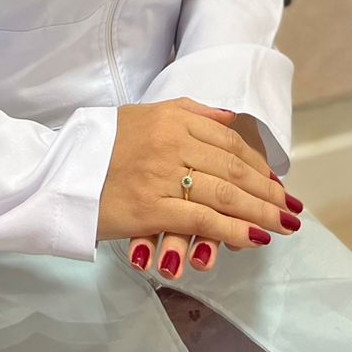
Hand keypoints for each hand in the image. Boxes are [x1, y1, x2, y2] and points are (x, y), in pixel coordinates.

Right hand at [95, 97, 302, 263]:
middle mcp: (171, 142)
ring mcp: (162, 175)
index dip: (259, 164)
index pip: (229, 141)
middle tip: (290, 210)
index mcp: (172, 117)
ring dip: (260, 212)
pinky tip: (253, 239)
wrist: (61, 170)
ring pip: (224, 193)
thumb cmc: (103, 145)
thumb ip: (190, 112)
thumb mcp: (144, 114)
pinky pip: (202, 219)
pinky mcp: (151, 208)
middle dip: (268, 191)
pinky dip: (233, 230)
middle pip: (233, 168)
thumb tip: (229, 118)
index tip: (276, 182)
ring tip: (282, 227)